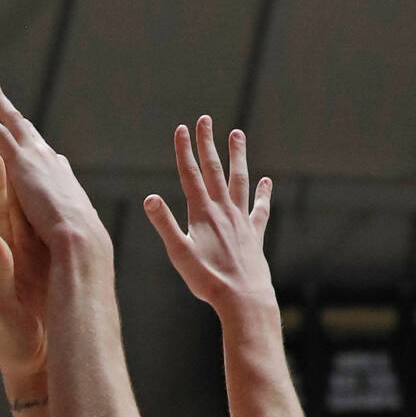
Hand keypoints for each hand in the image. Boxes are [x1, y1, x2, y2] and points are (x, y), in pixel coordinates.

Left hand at [0, 74, 109, 258]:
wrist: (79, 241)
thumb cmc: (82, 252)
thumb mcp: (81, 242)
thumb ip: (79, 235)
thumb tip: (91, 236)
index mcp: (66, 187)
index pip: (55, 168)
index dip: (50, 161)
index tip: (53, 157)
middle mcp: (52, 166)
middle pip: (34, 138)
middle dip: (22, 121)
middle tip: (12, 106)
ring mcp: (37, 159)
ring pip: (14, 123)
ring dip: (1, 101)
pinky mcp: (19, 161)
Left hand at [0, 153, 47, 398]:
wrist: (33, 370)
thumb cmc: (13, 344)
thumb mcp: (2, 307)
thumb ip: (0, 269)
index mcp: (6, 259)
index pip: (0, 213)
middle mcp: (20, 256)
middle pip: (17, 205)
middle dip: (17, 172)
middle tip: (17, 137)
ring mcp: (37, 263)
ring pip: (37, 217)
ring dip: (39, 187)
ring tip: (43, 155)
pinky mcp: (53, 274)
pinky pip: (55, 237)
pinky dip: (58, 214)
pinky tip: (65, 199)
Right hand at [143, 118, 273, 318]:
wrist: (242, 297)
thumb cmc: (207, 279)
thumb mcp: (179, 253)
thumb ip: (164, 224)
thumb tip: (149, 198)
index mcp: (202, 213)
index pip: (190, 175)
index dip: (184, 151)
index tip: (182, 128)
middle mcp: (223, 210)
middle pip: (214, 170)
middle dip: (207, 144)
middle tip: (205, 120)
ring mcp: (241, 219)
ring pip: (239, 180)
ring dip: (237, 157)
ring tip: (237, 134)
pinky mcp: (254, 233)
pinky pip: (260, 208)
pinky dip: (263, 193)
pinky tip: (266, 181)